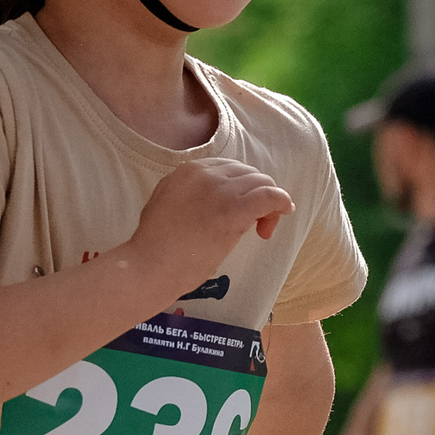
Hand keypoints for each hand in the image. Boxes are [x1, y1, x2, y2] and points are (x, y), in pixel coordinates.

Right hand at [128, 158, 295, 285]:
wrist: (148, 266)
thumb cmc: (155, 246)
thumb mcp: (166, 203)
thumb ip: (189, 193)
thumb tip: (214, 199)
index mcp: (188, 170)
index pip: (230, 168)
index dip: (240, 188)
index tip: (240, 211)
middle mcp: (205, 174)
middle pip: (249, 174)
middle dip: (256, 195)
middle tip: (254, 225)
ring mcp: (220, 191)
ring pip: (262, 183)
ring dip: (269, 203)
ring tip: (262, 229)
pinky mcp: (233, 211)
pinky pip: (271, 196)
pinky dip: (282, 202)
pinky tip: (286, 211)